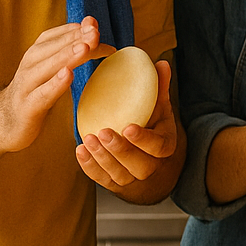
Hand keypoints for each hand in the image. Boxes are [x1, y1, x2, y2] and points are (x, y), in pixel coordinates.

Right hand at [0, 17, 112, 153]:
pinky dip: (54, 84)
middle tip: (94, 31)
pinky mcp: (27, 108)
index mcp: (36, 56)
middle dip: (74, 38)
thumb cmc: (35, 93)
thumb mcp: (52, 71)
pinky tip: (68, 75)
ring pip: (46, 68)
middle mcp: (29, 67)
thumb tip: (95, 34)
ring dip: (66, 56)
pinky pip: (41, 95)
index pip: (56, 38)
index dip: (75, 30)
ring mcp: (26, 87)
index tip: (93, 24)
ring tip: (84, 47)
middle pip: (52, 49)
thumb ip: (71, 53)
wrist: (3, 123)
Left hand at [76, 59, 177, 187]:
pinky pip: (102, 178)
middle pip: (137, 163)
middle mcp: (151, 165)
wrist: (146, 155)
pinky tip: (80, 150)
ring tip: (88, 139)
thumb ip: (159, 87)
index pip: (157, 146)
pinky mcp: (113, 182)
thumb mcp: (159, 107)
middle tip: (102, 132)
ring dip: (102, 157)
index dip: (144, 139)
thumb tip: (160, 63)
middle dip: (118, 149)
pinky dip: (90, 166)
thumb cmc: (152, 124)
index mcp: (165, 145)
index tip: (128, 127)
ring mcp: (131, 176)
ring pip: (118, 173)